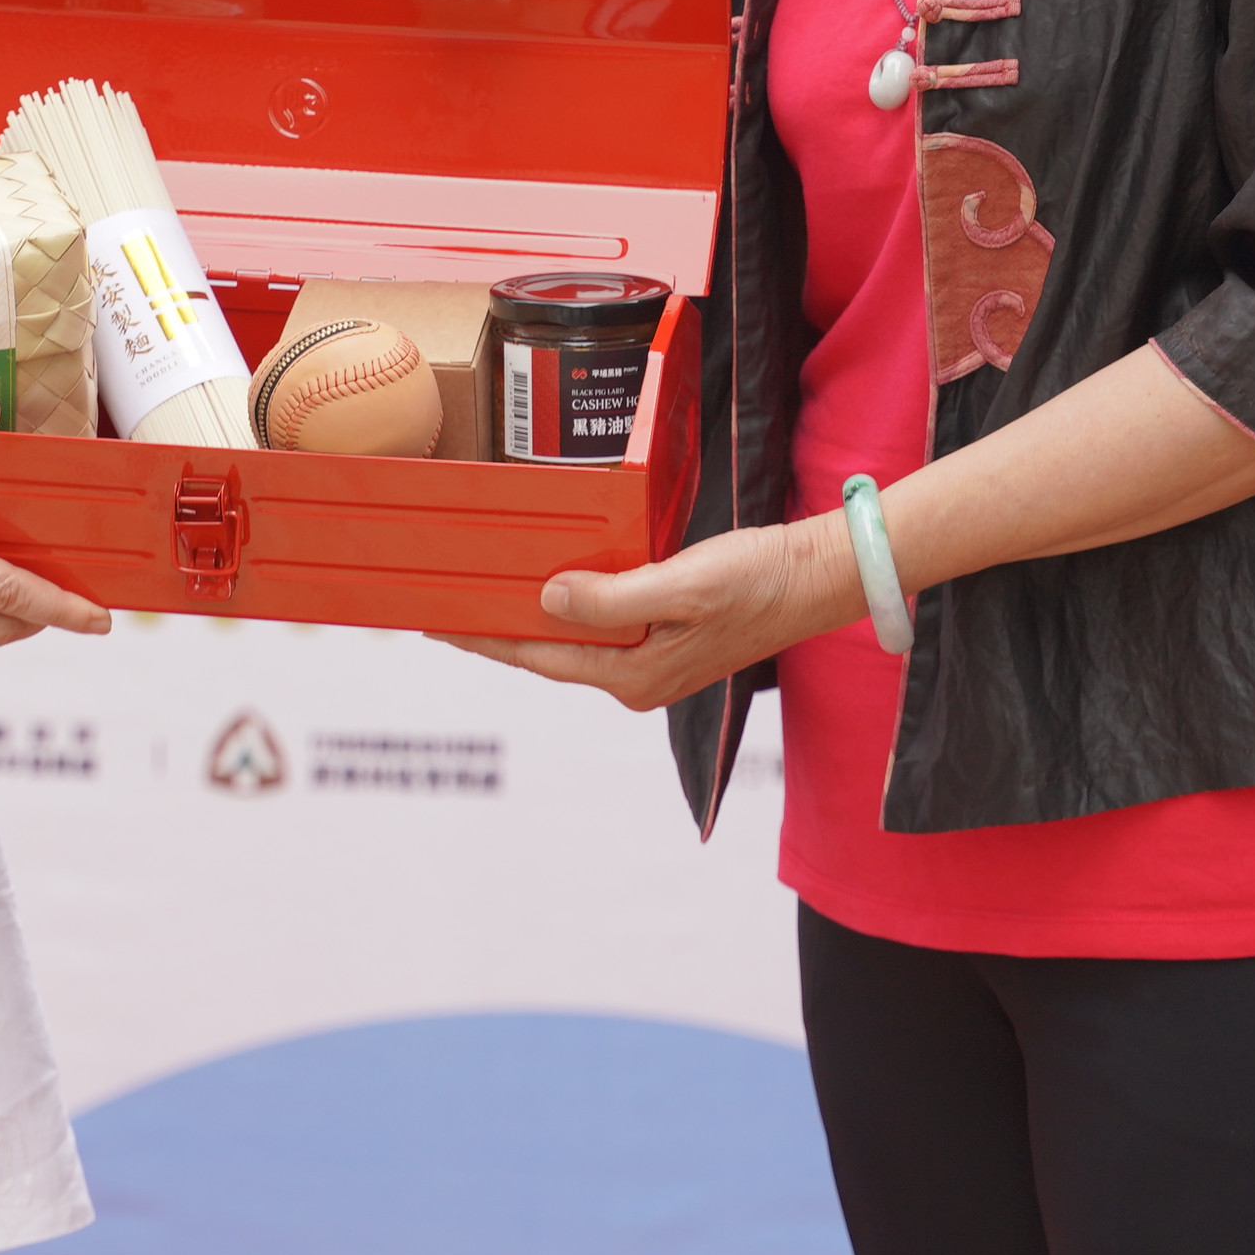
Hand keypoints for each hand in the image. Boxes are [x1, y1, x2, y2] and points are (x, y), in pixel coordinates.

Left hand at [437, 514, 858, 711]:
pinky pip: (603, 622)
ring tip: (484, 592)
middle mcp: (639, 678)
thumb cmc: (758, 580)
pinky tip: (551, 583)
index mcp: (635, 676)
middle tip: (445, 604)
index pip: (539, 656)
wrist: (818, 577)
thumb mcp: (680, 585)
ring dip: (532, 615)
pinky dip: (572, 603)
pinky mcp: (668, 636)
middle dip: (498, 629)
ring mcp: (654, 660)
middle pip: (550, 651)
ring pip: (575, 638)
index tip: (436, 623)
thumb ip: (610, 600)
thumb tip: (549, 602)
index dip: (484, 637)